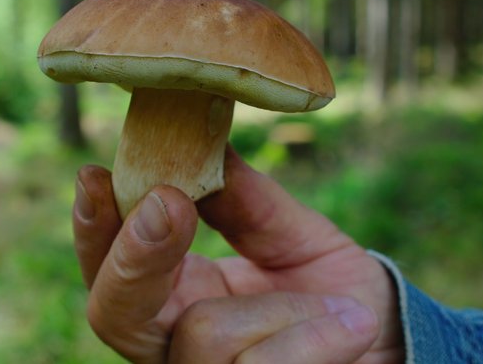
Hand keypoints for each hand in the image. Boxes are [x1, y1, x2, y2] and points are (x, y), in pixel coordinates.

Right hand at [72, 147, 403, 362]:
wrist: (387, 341)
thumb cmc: (333, 289)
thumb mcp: (294, 234)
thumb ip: (246, 199)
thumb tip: (203, 139)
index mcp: (177, 294)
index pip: (110, 267)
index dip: (95, 227)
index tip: (94, 173)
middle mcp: (173, 342)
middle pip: (114, 314)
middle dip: (136, 256)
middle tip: (169, 203)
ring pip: (205, 334)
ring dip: (281, 309)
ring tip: (339, 307)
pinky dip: (314, 339)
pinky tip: (350, 328)